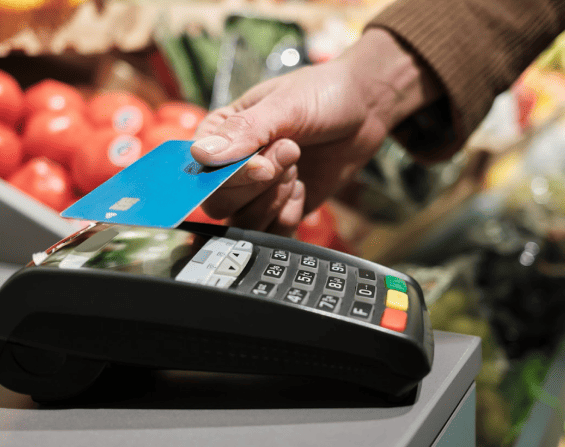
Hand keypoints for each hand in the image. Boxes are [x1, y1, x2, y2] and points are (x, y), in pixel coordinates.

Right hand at [191, 28, 439, 234]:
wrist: (365, 110)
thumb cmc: (322, 95)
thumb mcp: (285, 105)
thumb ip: (245, 132)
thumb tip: (199, 154)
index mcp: (221, 135)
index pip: (200, 172)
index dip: (228, 177)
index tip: (263, 165)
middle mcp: (232, 167)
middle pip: (219, 204)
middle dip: (260, 186)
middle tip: (292, 152)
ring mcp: (256, 193)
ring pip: (244, 223)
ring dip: (274, 200)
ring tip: (298, 168)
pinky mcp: (280, 210)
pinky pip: (271, 234)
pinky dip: (288, 215)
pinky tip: (303, 188)